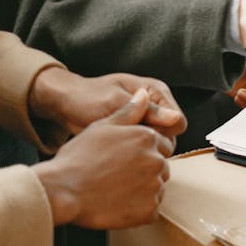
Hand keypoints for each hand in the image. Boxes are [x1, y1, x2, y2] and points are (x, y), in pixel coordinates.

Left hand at [28, 67, 185, 142]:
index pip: (178, 122)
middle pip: (171, 137)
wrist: (66, 105)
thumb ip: (146, 111)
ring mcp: (147, 121)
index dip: (163, 133)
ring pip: (159, 147)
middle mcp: (156, 106)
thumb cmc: (88, 98)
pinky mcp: (136, 134)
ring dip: (143, 151)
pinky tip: (120, 154)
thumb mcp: (115, 102)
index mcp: (156, 91)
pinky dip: (136, 154)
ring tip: (120, 147)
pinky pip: (146, 150)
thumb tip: (176, 119)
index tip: (139, 135)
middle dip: (152, 144)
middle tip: (126, 143)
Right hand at [33, 89, 171, 227]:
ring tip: (116, 188)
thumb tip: (144, 95)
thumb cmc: (79, 157)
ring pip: (157, 188)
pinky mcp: (148, 211)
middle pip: (161, 166)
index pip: (161, 144)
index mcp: (146, 137)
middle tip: (117, 174)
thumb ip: (128, 111)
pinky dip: (139, 209)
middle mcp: (156, 160)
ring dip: (143, 189)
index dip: (143, 151)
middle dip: (145, 169)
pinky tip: (118, 202)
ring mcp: (153, 187)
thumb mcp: (102, 126)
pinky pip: (152, 210)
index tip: (125, 158)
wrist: (64, 189)